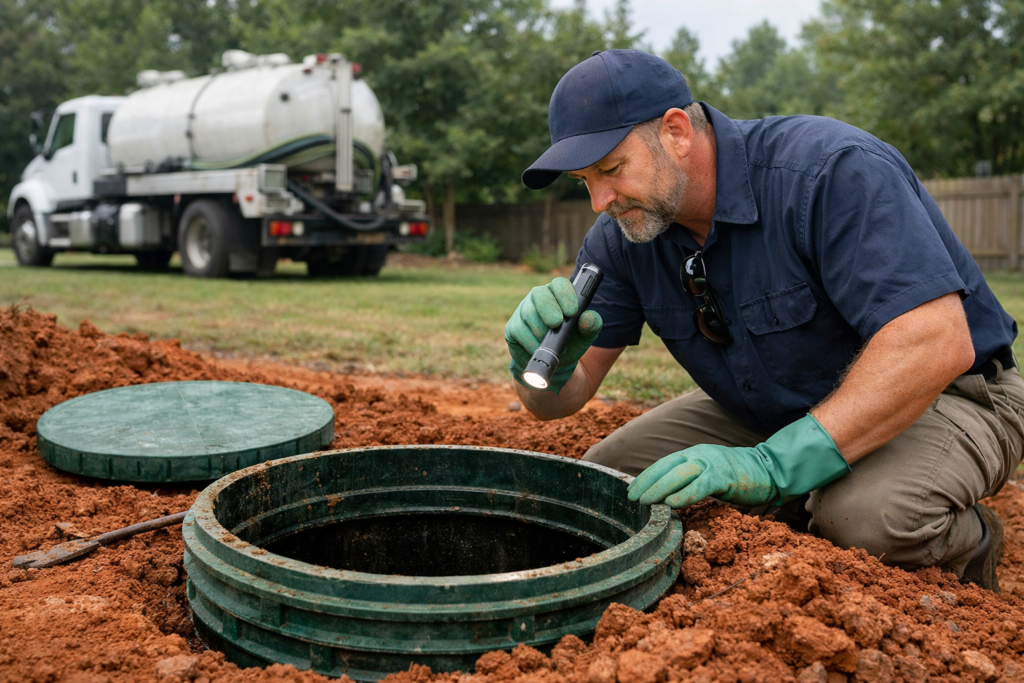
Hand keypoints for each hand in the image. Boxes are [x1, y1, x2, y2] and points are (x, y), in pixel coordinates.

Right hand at [505, 277, 602, 391]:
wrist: (554, 363)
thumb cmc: (570, 343)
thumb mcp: (585, 336)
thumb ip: (591, 325)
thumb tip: (587, 317)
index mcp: (558, 294)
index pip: (559, 284)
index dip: (564, 295)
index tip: (572, 312)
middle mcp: (538, 298)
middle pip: (539, 294)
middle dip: (548, 308)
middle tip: (557, 324)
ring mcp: (523, 311)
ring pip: (528, 313)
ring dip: (541, 330)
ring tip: (553, 344)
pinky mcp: (513, 327)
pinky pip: (519, 330)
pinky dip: (531, 342)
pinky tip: (539, 349)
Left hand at [627, 414, 850, 508]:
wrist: (770, 470)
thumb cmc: (737, 476)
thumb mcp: (708, 473)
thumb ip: (690, 480)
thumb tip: (666, 496)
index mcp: (694, 454)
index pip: (663, 463)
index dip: (646, 476)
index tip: (631, 490)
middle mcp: (699, 455)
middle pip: (667, 467)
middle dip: (647, 483)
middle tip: (632, 499)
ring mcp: (712, 463)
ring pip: (680, 474)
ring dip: (660, 488)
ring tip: (646, 502)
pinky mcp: (724, 476)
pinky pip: (700, 485)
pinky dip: (685, 495)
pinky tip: (672, 505)